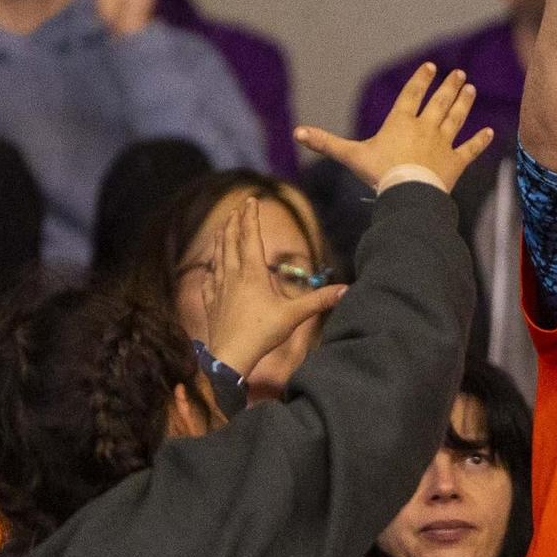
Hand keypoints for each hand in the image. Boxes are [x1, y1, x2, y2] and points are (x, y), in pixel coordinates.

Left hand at [201, 197, 347, 377]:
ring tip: (222, 229)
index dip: (251, 217)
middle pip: (230, 241)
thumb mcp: (294, 315)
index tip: (252, 200)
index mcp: (251, 273)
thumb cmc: (262, 333)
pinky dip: (211, 267)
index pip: (250, 237)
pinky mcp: (210, 302)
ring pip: (217, 256)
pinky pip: (209, 278)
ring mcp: (218, 288)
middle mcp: (232, 275)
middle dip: (235, 223)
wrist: (230, 356)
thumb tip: (347, 289)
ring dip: (221, 240)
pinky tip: (211, 267)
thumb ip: (319, 300)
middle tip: (237, 209)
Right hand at [295, 63, 493, 191]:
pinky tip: (490, 131)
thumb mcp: (350, 155)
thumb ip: (326, 143)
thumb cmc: (378, 173)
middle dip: (449, 86)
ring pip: (456, 118)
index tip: (431, 67)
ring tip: (470, 88)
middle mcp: (425, 128)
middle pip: (440, 102)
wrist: (408, 193)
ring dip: (464, 103)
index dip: (421, 80)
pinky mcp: (455, 162)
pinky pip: (470, 149)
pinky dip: (480, 141)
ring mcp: (443, 144)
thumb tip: (298, 132)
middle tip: (459, 74)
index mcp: (401, 122)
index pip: (412, 94)